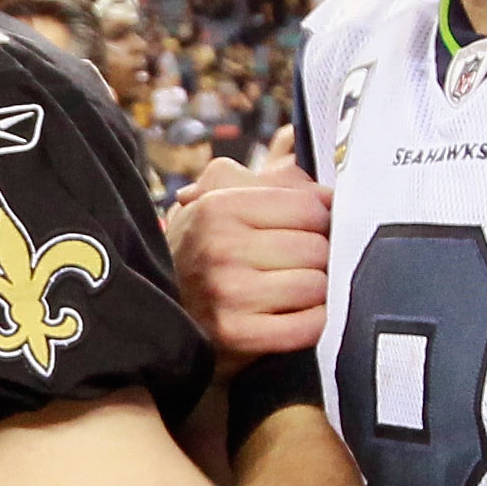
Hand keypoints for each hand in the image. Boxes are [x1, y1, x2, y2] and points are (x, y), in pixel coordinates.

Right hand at [167, 156, 331, 369]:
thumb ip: (271, 174)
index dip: (322, 220)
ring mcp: (228, 295)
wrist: (164, 313)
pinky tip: (296, 316)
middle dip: (318, 257)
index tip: (313, 230)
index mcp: (220, 205)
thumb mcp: (221, 198)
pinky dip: (312, 323)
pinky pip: (308, 326)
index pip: (311, 207)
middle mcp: (221, 247)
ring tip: (295, 290)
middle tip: (303, 264)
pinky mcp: (237, 336)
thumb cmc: (205, 251)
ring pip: (316, 287)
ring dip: (316, 292)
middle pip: (317, 248)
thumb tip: (308, 149)